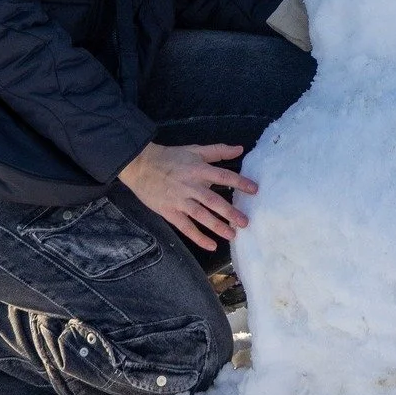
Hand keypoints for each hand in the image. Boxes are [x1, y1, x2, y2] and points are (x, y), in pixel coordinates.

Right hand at [118, 141, 255, 251]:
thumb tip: (240, 148)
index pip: (223, 176)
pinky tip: (211, 245)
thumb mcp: (195, 149)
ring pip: (201, 216)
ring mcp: (180, 200)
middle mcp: (190, 186)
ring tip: (232, 235)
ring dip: (217, 226)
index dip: (239, 182)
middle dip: (230, 212)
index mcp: (198, 169)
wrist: (141, 165)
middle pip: (213, 201)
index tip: (255, 190)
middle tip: (245, 222)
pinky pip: (185, 227)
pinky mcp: (169, 212)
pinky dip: (198, 237)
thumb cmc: (171, 157)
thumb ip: (218, 151)